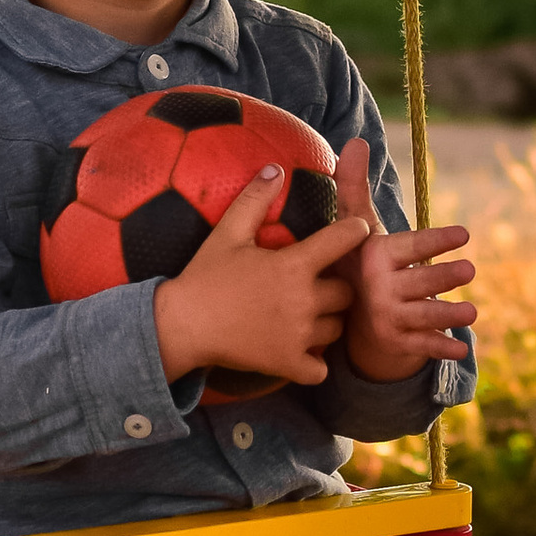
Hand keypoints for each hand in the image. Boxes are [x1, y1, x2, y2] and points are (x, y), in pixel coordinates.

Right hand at [152, 166, 372, 388]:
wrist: (182, 325)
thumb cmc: (204, 277)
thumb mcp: (227, 233)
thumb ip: (255, 200)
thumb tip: (275, 168)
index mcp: (293, 265)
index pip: (345, 239)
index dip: (354, 231)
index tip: (352, 231)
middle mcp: (303, 300)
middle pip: (347, 291)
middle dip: (338, 285)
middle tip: (319, 283)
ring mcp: (298, 335)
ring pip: (337, 327)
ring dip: (328, 321)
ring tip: (308, 315)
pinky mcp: (289, 364)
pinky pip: (321, 368)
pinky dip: (315, 361)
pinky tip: (301, 349)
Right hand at [328, 136, 477, 377]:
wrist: (342, 314)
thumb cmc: (358, 260)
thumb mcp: (356, 227)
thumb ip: (355, 186)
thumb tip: (355, 141)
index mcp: (373, 257)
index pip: (409, 246)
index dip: (435, 240)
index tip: (463, 234)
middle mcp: (378, 289)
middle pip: (419, 281)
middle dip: (443, 277)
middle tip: (470, 270)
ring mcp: (387, 318)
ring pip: (424, 315)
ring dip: (448, 314)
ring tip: (472, 310)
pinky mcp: (396, 341)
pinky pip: (422, 345)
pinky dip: (440, 348)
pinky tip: (460, 347)